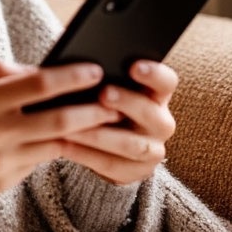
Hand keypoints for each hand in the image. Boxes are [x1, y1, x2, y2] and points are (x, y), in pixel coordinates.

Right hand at [0, 60, 118, 204]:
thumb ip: (0, 72)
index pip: (38, 85)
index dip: (71, 76)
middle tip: (116, 101)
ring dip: (82, 133)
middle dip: (93, 110)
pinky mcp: (2, 183)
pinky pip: (36, 162)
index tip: (95, 69)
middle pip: (57, 120)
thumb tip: (41, 70)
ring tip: (104, 121)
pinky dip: (51, 149)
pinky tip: (66, 139)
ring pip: (54, 145)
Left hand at [59, 60, 177, 185]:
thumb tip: (83, 58)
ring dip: (100, 134)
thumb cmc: (103, 104)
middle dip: (126, 102)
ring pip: (131, 144)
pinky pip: (111, 165)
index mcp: (158, 95)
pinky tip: (64, 144)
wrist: (105, 144)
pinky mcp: (136, 172)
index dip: (154, 74)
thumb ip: (104, 75)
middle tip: (103, 93)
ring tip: (73, 125)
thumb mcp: (109, 87)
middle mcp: (161, 123)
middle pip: (150, 113)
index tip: (133, 66)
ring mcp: (152, 150)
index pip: (166, 82)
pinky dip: (86, 155)